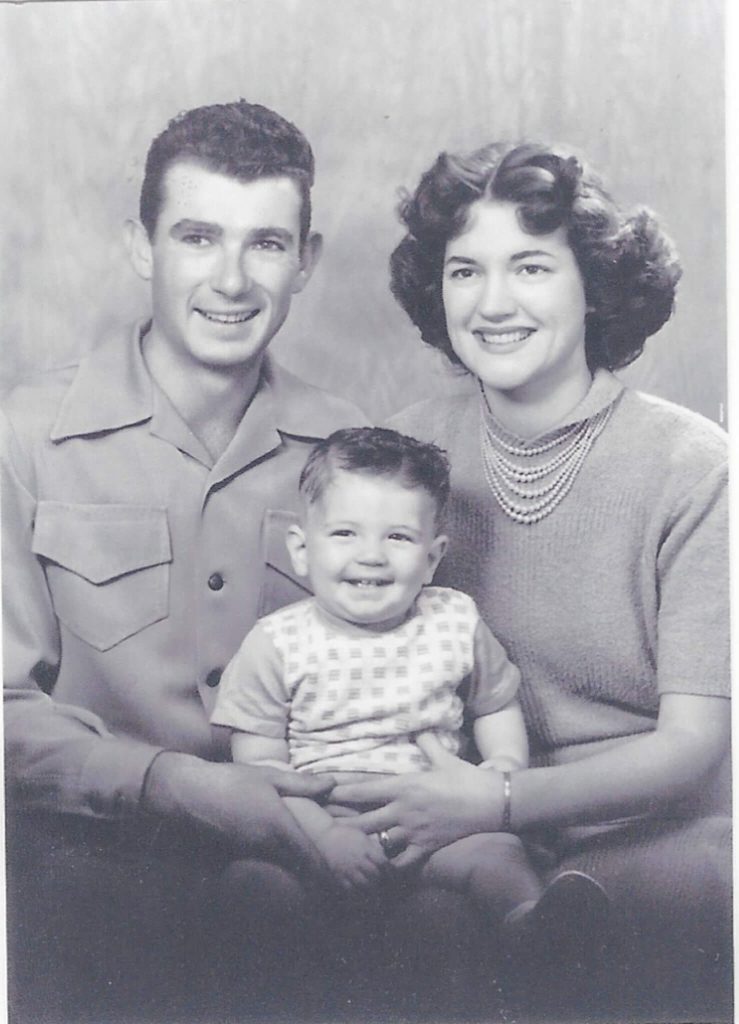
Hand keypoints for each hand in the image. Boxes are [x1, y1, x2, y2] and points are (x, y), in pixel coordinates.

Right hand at [142, 752, 327, 878]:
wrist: (187, 794)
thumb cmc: (230, 780)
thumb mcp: (269, 776)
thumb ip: (303, 784)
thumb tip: (333, 784)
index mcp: (279, 826)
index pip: (311, 860)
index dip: (329, 875)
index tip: (343, 882)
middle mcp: (267, 846)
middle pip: (299, 871)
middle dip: (318, 879)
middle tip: (336, 882)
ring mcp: (251, 854)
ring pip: (283, 870)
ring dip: (299, 874)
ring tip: (316, 875)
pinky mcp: (236, 857)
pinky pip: (265, 867)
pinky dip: (279, 869)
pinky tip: (284, 864)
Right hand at [317, 824, 388, 892]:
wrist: (322, 837)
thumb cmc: (343, 834)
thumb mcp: (361, 836)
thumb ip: (373, 846)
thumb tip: (384, 856)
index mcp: (366, 848)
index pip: (383, 863)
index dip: (390, 870)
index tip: (391, 874)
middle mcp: (358, 860)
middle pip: (376, 875)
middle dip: (381, 881)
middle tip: (384, 884)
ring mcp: (348, 869)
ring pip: (365, 885)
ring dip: (371, 888)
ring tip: (373, 890)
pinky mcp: (338, 877)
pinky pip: (351, 890)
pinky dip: (357, 893)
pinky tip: (360, 893)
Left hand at [330, 733, 503, 868]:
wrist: (493, 802)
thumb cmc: (467, 778)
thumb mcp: (444, 758)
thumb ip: (428, 745)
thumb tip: (421, 730)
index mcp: (405, 785)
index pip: (364, 790)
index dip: (341, 792)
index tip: (323, 793)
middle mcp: (404, 810)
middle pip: (363, 821)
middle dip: (343, 824)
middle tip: (324, 826)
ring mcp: (414, 831)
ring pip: (378, 843)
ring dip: (362, 845)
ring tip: (346, 848)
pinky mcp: (426, 848)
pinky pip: (401, 863)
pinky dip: (388, 866)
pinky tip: (379, 867)